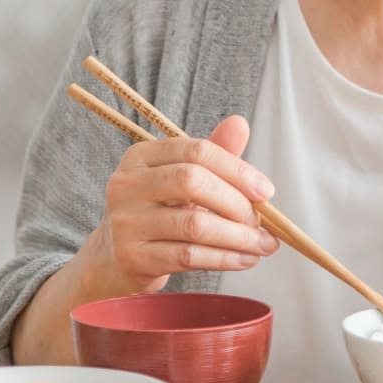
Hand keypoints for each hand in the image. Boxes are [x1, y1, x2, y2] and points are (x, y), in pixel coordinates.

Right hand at [82, 115, 278, 294]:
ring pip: (193, 225)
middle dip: (236, 202)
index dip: (237, 170)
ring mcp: (126, 222)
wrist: (117, 259)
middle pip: (192, 182)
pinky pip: (188, 256)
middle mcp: (127, 184)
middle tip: (261, 221)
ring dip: (238, 237)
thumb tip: (240, 123)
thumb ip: (213, 153)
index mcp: (141, 156)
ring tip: (263, 244)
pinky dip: (224, 258)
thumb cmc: (159, 211)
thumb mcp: (182, 178)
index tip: (266, 191)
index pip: (196, 151)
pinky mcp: (132, 257)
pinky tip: (245, 259)